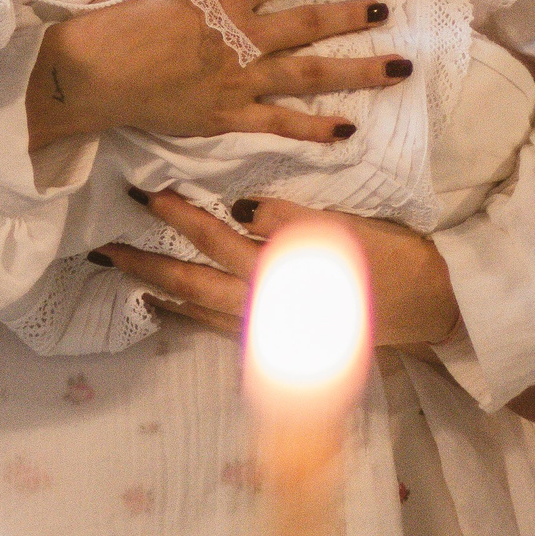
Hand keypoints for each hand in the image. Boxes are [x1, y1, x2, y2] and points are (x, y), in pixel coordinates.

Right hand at [26, 0, 403, 151]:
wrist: (91, 74)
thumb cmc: (114, 19)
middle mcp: (242, 34)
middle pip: (309, 22)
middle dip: (352, 15)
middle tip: (386, 9)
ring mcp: (240, 78)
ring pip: (311, 72)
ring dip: (359, 68)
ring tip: (399, 65)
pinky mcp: (229, 115)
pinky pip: (282, 123)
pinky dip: (316, 127)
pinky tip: (349, 127)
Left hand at [90, 192, 461, 347]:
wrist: (430, 307)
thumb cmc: (389, 257)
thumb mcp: (343, 227)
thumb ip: (289, 219)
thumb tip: (240, 208)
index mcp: (281, 273)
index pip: (215, 240)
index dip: (177, 217)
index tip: (144, 194)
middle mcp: (266, 307)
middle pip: (190, 286)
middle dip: (144, 267)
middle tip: (104, 249)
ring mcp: (269, 330)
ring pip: (199, 311)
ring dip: (158, 294)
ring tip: (123, 279)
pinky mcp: (279, 341)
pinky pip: (220, 330)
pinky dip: (188, 318)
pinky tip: (168, 309)